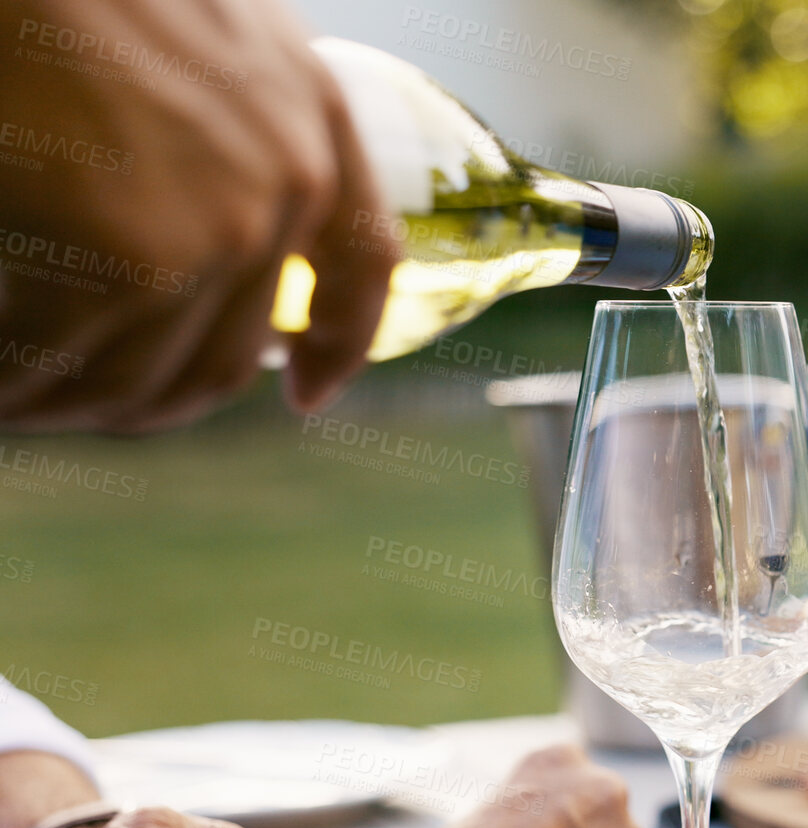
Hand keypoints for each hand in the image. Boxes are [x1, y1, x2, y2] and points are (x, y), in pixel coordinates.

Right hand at [0, 0, 395, 431]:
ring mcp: (221, 230)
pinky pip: (61, 360)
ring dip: (69, 403)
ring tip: (13, 397)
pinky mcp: (136, 259)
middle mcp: (288, 184)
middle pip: (225, 358)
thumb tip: (201, 227)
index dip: (337, 343)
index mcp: (314, 116)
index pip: (363, 263)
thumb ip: (229, 121)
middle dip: (143, 395)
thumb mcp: (201, 32)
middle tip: (66, 396)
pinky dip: (14, 387)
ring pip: (140, 378)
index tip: (303, 395)